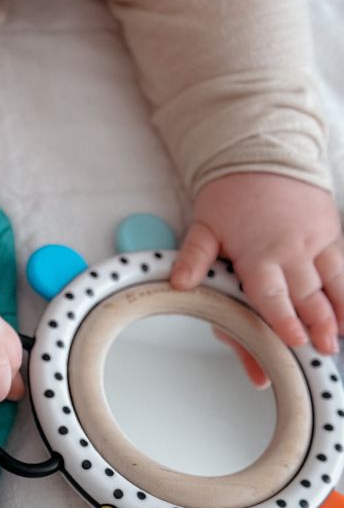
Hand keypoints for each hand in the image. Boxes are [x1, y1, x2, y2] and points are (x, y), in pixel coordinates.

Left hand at [171, 172, 343, 355]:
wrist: (262, 157)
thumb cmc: (231, 196)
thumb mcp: (204, 226)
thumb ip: (194, 257)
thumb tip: (179, 283)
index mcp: (257, 254)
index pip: (271, 294)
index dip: (283, 319)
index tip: (293, 340)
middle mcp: (290, 251)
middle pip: (307, 295)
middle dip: (317, 325)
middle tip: (325, 350)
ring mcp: (315, 243)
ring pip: (333, 282)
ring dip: (339, 311)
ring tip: (343, 336)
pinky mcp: (331, 235)